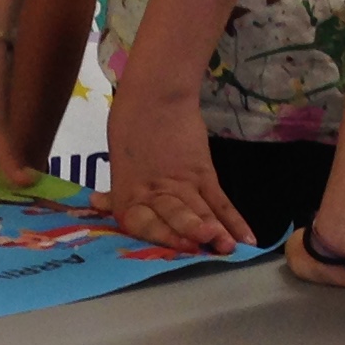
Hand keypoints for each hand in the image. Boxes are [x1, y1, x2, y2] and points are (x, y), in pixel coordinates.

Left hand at [103, 87, 250, 251]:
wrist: (155, 96)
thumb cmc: (130, 130)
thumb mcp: (119, 164)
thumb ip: (116, 190)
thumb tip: (98, 203)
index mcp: (128, 196)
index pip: (143, 224)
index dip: (159, 236)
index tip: (173, 248)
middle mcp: (156, 193)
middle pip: (175, 215)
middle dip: (189, 231)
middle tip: (203, 245)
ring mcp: (183, 183)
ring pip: (201, 209)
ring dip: (216, 229)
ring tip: (228, 247)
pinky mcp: (203, 173)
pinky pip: (220, 201)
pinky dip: (234, 220)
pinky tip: (246, 240)